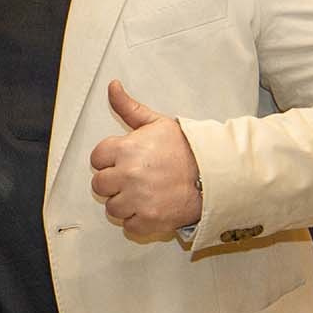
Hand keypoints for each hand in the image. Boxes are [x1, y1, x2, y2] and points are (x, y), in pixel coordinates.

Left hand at [89, 80, 201, 235]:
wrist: (216, 174)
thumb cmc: (187, 148)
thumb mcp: (157, 123)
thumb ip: (129, 107)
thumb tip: (112, 86)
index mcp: (125, 150)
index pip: (96, 159)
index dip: (109, 160)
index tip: (124, 161)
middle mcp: (127, 175)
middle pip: (100, 185)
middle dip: (114, 182)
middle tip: (134, 179)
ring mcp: (138, 200)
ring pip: (113, 207)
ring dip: (125, 203)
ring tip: (144, 194)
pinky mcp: (149, 220)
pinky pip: (129, 226)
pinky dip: (138, 221)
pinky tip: (150, 208)